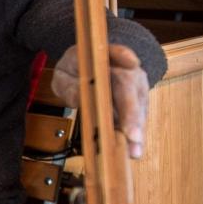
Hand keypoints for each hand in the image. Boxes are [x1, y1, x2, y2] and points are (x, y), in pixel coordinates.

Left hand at [51, 44, 149, 158]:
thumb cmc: (75, 70)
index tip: (131, 62)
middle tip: (133, 136)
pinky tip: (133, 150)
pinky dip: (135, 134)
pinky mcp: (136, 102)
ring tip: (134, 150)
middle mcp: (126, 69)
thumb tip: (79, 98)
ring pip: (139, 106)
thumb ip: (68, 85)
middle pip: (131, 87)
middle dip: (133, 113)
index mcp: (105, 55)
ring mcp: (135, 86)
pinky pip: (137, 117)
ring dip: (137, 129)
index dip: (124, 56)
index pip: (116, 53)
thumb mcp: (63, 74)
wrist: (85, 68)